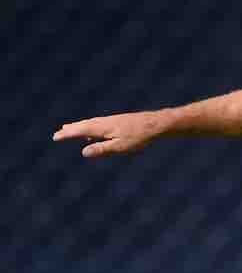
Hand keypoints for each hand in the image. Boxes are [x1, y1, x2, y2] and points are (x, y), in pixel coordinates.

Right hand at [52, 111, 166, 157]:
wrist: (155, 123)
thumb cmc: (139, 137)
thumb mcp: (120, 146)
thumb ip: (102, 149)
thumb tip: (84, 152)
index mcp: (102, 128)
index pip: (80, 131)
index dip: (67, 134)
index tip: (55, 137)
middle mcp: (104, 122)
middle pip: (83, 125)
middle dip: (71, 129)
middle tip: (59, 132)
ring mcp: (111, 120)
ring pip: (91, 123)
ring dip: (79, 126)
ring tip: (70, 128)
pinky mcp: (118, 120)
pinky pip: (99, 123)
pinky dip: (90, 126)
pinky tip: (94, 132)